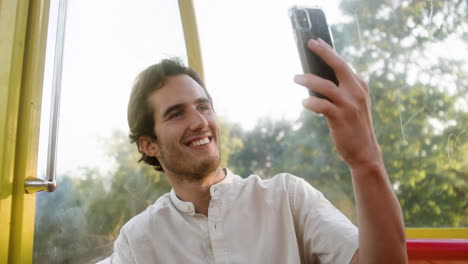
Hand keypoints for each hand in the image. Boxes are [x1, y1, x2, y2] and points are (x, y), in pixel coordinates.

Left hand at [294, 38, 381, 169]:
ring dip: (308, 80)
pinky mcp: (340, 118)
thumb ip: (341, 91)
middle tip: (309, 44)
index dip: (329, 52)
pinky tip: (304, 102)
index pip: (343, 64)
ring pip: (325, 86)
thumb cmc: (353, 126)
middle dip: (324, 53)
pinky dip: (311, 103)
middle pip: (339, 66)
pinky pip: (322, 106)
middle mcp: (356, 92)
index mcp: (360, 87)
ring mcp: (349, 104)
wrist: (364, 151)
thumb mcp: (352, 104)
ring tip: (295, 78)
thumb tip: (316, 80)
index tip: (317, 42)